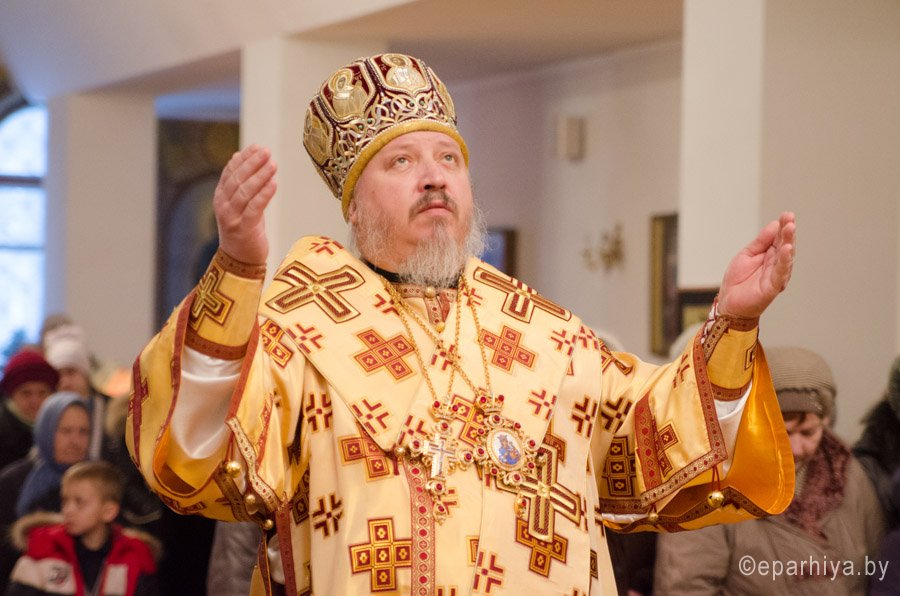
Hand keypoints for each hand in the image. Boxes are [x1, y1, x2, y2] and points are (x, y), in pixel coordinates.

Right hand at [213, 145, 277, 264]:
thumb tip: (239, 155)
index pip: (230, 172)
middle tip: (267, 152)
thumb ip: (240, 181)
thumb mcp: (240, 203)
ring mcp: (232, 218)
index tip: (257, 147)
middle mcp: (223, 205)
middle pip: (237, 179)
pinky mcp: (244, 229)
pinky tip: (274, 183)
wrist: (240, 261)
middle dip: (252, 163)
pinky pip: (254, 208)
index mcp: (221, 196)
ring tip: (273, 164)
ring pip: (245, 192)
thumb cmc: (243, 229)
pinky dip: (264, 194)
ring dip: (260, 176)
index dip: (244, 158)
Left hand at [717, 212, 795, 318]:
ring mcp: (777, 275)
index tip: (787, 215)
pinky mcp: (774, 286)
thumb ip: (760, 242)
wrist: (729, 302)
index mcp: (770, 255)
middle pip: (785, 245)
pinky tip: (787, 249)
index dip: (783, 227)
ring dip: (789, 242)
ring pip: (786, 257)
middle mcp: (776, 264)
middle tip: (790, 218)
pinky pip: (781, 272)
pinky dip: (785, 261)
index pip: (779, 238)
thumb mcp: (747, 255)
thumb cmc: (738, 280)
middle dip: (788, 231)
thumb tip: (774, 225)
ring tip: (790, 229)